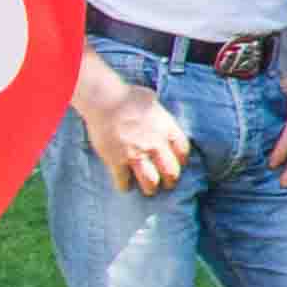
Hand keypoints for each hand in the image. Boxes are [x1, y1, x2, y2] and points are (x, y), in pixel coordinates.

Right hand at [85, 76, 192, 194]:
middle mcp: (155, 144)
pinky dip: (124, 186)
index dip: (182, 160)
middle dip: (171, 180)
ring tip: (149, 190)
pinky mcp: (116, 160)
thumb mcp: (151, 100)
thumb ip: (158, 112)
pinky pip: (123, 180)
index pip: (183, 151)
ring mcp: (136, 154)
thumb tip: (157, 111)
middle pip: (171, 171)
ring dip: (151, 188)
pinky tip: (124, 187)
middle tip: (167, 183)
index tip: (178, 164)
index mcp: (166, 128)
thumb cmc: (126, 95)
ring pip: (150, 181)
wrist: (103, 99)